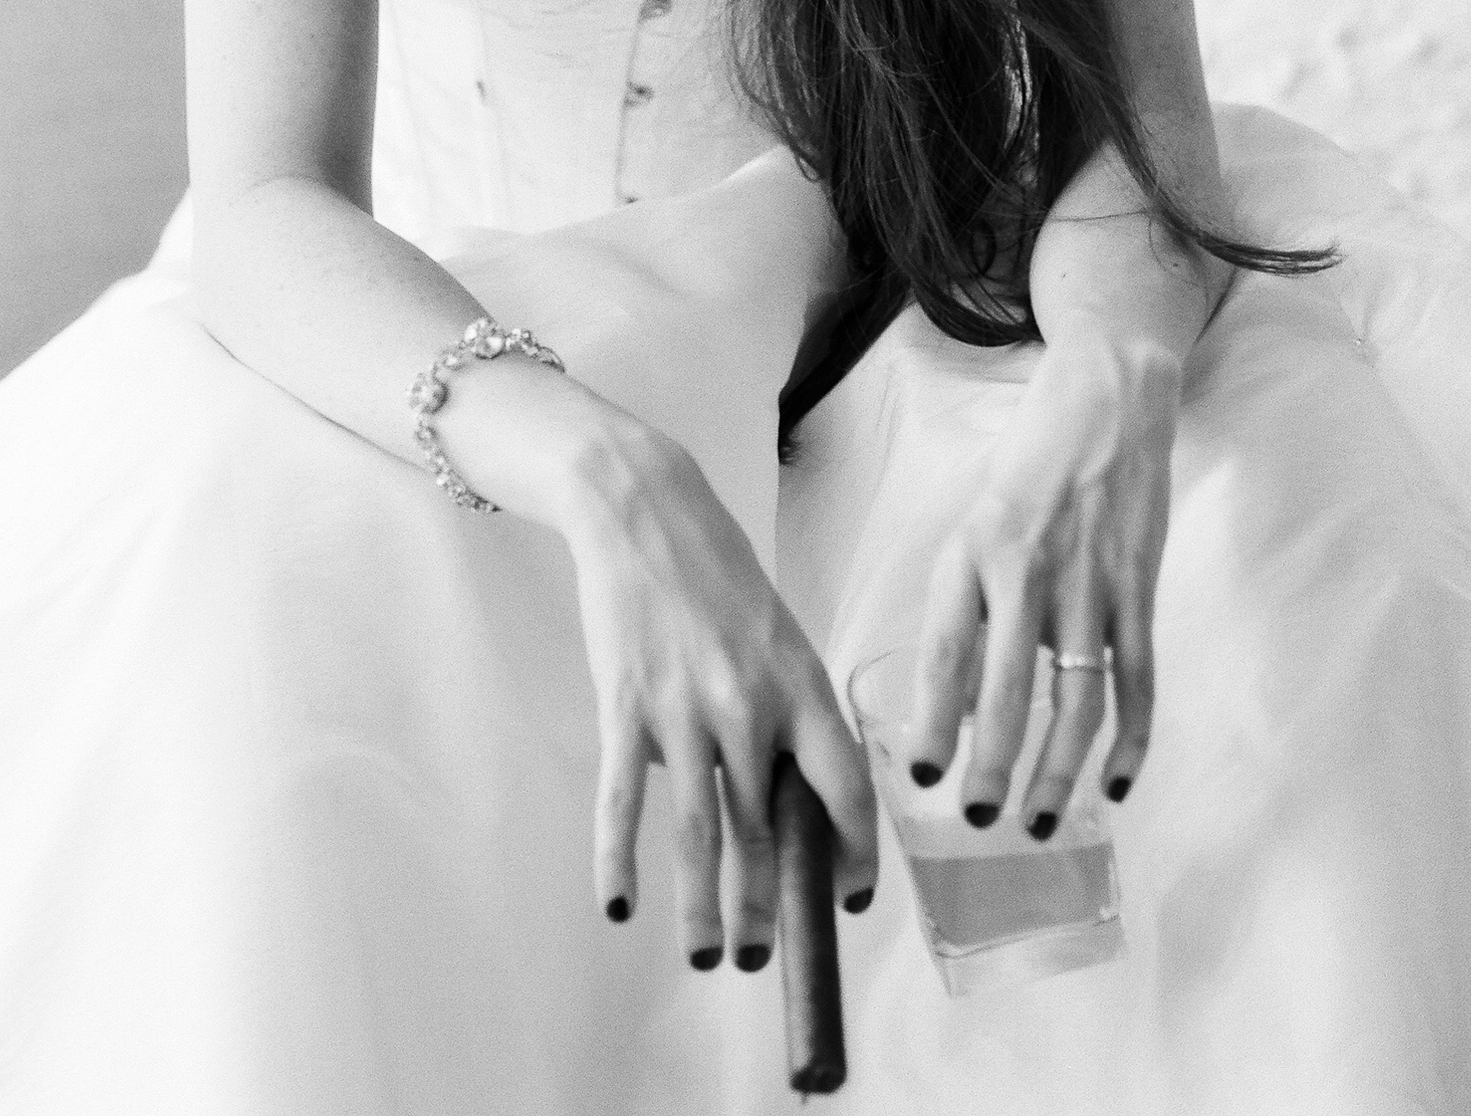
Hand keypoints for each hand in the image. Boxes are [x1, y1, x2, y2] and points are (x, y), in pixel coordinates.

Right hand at [559, 413, 877, 969]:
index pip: (844, 785)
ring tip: (711, 959)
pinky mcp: (624, 705)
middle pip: (767, 827)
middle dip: (768, 906)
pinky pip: (624, 799)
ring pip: (700, 831)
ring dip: (706, 907)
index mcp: (800, 682)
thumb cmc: (715, 575)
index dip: (852, 851)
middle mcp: (750, 702)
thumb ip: (788, 711)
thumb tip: (794, 798)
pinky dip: (618, 860)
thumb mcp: (776, 635)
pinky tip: (620, 907)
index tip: (846, 900)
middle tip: (762, 961)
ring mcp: (684, 707)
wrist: (643, 509)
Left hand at [905, 330, 1180, 832]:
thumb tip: (960, 703)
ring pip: (1076, 701)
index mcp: (974, 552)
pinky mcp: (1140, 590)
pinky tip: (1115, 785)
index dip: (933, 721)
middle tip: (978, 822)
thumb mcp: (977, 519)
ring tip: (1039, 821)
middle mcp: (1028, 571)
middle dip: (993, 766)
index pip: (945, 651)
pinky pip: (1138, 682)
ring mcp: (1091, 583)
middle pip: (1009, 690)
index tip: (920, 778)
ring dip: (1058, 771)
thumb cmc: (1030, 465)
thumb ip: (967, 604)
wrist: (1108, 399)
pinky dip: (1131, 741)